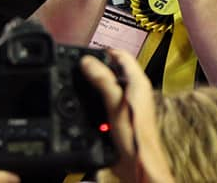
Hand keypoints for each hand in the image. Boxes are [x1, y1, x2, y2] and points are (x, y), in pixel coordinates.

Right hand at [82, 50, 175, 182]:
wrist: (139, 166)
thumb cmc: (135, 138)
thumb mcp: (114, 104)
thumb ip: (102, 80)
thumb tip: (87, 61)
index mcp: (138, 83)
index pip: (120, 54)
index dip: (101, 51)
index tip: (83, 54)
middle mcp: (135, 90)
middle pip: (112, 68)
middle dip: (95, 66)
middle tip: (77, 68)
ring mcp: (128, 102)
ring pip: (107, 83)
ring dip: (94, 81)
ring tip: (78, 82)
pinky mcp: (121, 114)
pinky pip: (105, 97)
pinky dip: (95, 96)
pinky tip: (85, 102)